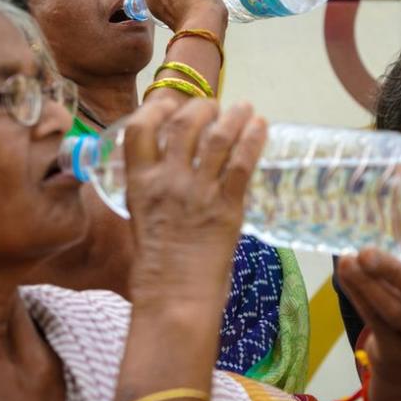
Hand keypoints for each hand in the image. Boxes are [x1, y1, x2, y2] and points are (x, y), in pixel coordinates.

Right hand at [122, 98, 266, 311]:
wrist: (174, 296)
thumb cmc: (155, 267)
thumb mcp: (140, 218)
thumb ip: (153, 190)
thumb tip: (172, 169)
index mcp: (139, 183)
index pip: (139, 128)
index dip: (156, 108)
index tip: (170, 103)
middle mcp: (167, 181)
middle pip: (184, 124)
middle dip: (202, 108)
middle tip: (214, 107)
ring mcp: (198, 192)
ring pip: (218, 137)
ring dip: (234, 116)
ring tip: (244, 109)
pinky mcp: (227, 206)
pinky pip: (242, 162)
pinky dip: (254, 138)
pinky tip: (261, 126)